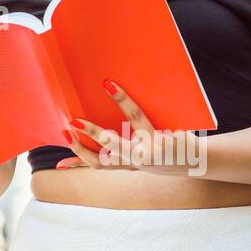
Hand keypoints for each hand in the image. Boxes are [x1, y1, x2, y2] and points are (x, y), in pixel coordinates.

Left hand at [55, 79, 204, 175]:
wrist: (189, 163)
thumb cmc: (183, 143)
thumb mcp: (180, 135)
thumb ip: (166, 134)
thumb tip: (150, 129)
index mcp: (155, 144)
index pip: (136, 117)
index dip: (122, 100)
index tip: (106, 84)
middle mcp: (139, 157)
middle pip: (112, 145)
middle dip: (92, 134)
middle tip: (73, 121)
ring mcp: (128, 164)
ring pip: (100, 161)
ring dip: (80, 150)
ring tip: (66, 135)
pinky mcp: (121, 166)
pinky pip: (97, 165)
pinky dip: (78, 164)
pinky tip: (62, 163)